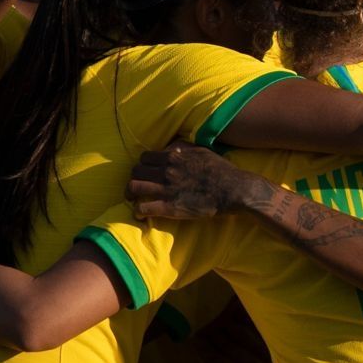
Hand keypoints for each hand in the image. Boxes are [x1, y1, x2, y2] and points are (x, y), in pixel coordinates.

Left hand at [126, 142, 265, 219]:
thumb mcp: (202, 151)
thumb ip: (184, 149)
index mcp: (173, 157)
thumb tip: (173, 148)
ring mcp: (166, 189)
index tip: (145, 172)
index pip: (144, 158)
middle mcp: (166, 171)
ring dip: (130, 194)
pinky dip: (138, 211)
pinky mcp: (170, 207)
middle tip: (137, 186)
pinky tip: (140, 214)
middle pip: (135, 171)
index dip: (142, 165)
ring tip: (132, 199)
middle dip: (134, 178)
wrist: (232, 190)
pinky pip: (143, 208)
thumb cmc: (220, 170)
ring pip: (134, 188)